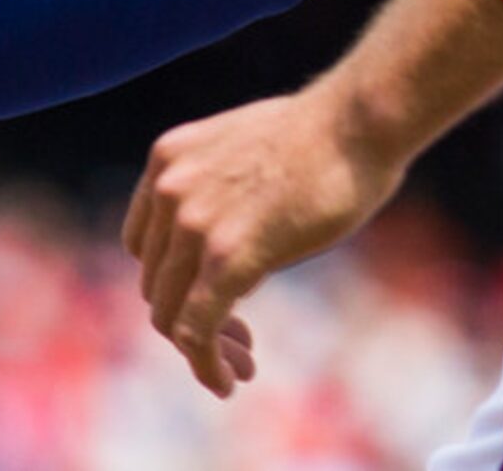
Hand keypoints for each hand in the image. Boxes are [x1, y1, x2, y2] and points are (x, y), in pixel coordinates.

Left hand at [123, 80, 404, 397]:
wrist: (357, 121)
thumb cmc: (322, 134)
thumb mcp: (244, 152)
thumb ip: (218, 190)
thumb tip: (227, 235)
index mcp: (167, 160)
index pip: (146, 246)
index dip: (175, 283)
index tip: (217, 300)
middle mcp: (169, 189)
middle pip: (156, 284)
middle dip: (192, 319)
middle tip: (240, 341)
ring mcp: (194, 222)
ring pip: (170, 314)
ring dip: (203, 348)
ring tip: (240, 366)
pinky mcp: (228, 256)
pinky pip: (196, 329)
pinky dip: (206, 364)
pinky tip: (227, 381)